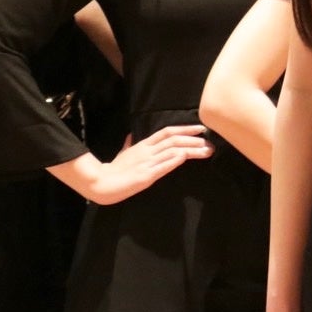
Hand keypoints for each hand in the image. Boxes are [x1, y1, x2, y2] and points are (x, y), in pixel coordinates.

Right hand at [80, 125, 212, 205]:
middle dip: (194, 140)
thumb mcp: (122, 154)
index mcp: (143, 145)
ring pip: (173, 151)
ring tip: (207, 151)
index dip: (185, 128)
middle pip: (174, 140)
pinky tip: (185, 157)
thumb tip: (129, 136)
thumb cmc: (113, 170)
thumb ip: (128, 145)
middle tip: (211, 142)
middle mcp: (147, 151)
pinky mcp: (145, 176)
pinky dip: (174, 160)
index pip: (167, 132)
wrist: (101, 183)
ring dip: (192, 150)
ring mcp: (146, 163)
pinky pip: (162, 166)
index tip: (201, 128)